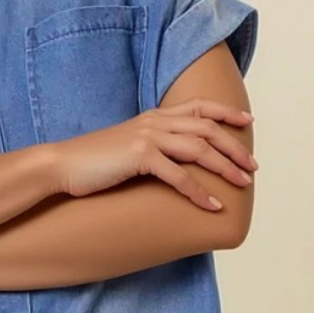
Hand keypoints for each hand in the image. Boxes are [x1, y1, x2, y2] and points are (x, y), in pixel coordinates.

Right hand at [48, 99, 256, 207]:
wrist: (61, 165)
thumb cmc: (92, 162)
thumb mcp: (126, 146)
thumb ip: (150, 146)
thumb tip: (170, 160)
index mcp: (153, 116)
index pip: (199, 107)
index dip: (226, 112)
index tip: (247, 121)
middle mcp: (154, 122)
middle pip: (207, 128)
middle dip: (234, 147)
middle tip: (252, 166)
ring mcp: (148, 137)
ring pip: (200, 149)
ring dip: (225, 168)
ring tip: (242, 184)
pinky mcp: (139, 157)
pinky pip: (179, 176)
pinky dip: (199, 192)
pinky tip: (212, 204)